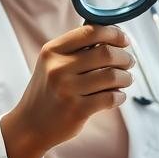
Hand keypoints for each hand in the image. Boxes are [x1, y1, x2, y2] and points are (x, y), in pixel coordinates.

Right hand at [1, 25, 134, 157]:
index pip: (90, 32)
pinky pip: (110, 97)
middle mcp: (58, 68)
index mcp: (52, 51)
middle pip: (106, 53)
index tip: (124, 40)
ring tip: (125, 79)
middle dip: (124, 57)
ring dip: (125, 77)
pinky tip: (118, 96)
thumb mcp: (52, 63)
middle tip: (128, 62)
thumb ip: (77, 49)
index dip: (113, 33)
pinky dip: (120, 96)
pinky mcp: (77, 110)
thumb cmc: (48, 90)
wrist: (30, 125)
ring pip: (112, 75)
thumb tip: (113, 36)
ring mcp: (67, 90)